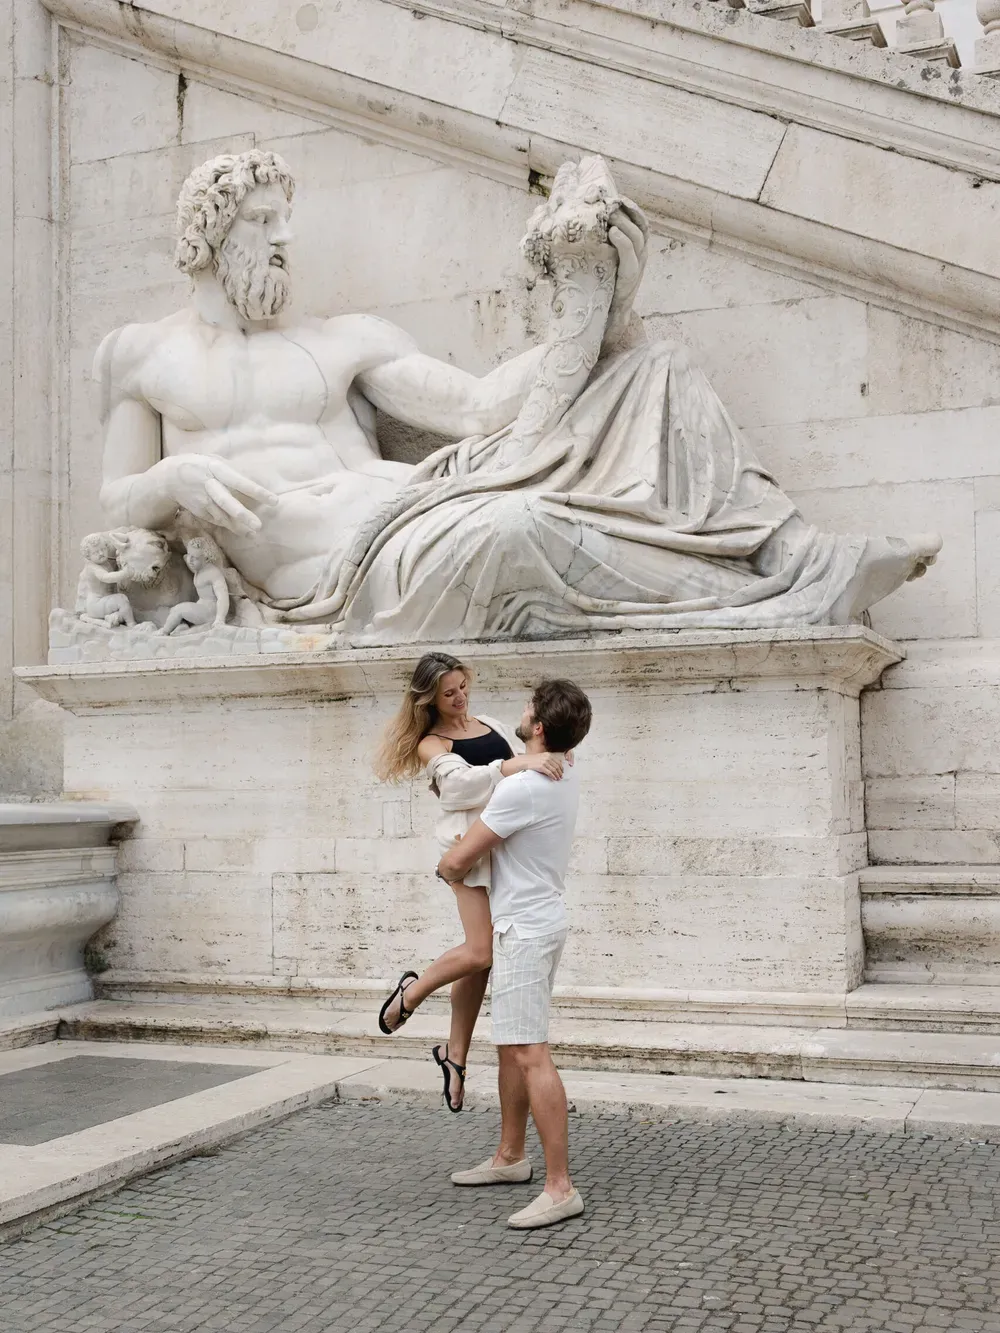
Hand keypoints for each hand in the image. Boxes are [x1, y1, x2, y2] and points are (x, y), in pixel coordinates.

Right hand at [153, 455, 277, 537]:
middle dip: (242, 514)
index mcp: (216, 470)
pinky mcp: (201, 512)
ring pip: (222, 516)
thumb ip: (233, 469)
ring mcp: (204, 501)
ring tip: (254, 534)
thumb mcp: (214, 461)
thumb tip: (258, 476)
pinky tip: (245, 533)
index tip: (274, 501)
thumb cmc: (200, 466)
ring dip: (238, 526)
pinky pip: (218, 520)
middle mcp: (210, 486)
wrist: (170, 478)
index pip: (240, 481)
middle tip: (259, 525)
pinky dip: (231, 527)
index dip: (256, 491)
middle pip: (226, 501)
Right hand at [523, 752, 564, 780]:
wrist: (524, 761)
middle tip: (561, 776)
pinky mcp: (541, 767)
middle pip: (557, 766)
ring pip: (554, 770)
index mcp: (548, 755)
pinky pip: (550, 773)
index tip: (562, 771)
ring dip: (557, 775)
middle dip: (560, 772)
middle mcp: (547, 758)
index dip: (561, 767)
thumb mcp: (541, 757)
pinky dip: (553, 776)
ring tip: (558, 778)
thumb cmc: (532, 760)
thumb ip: (548, 759)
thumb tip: (554, 766)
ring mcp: (544, 762)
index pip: (558, 761)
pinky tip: (554, 778)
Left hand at [604, 198, 648, 347]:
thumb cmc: (596, 288)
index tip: (614, 196)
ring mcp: (638, 267)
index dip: (630, 207)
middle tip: (609, 201)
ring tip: (609, 214)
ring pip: (637, 237)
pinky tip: (612, 233)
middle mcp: (640, 255)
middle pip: (640, 224)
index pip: (639, 221)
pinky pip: (631, 256)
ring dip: (623, 222)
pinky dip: (623, 242)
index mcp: (634, 249)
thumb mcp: (597, 260)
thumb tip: (560, 222)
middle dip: (626, 210)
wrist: (604, 319)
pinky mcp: (631, 279)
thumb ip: (591, 243)